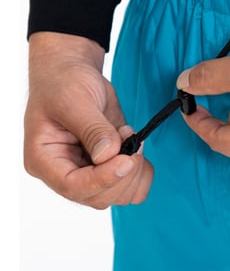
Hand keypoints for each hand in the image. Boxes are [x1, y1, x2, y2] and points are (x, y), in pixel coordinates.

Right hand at [24, 32, 153, 208]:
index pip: (73, 186)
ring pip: (119, 194)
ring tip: (129, 135)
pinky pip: (132, 186)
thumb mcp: (74, 101)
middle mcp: (67, 171)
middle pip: (99, 196)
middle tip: (130, 137)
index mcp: (45, 160)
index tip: (126, 160)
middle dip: (124, 172)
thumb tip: (108, 155)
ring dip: (135, 170)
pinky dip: (143, 173)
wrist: (74, 74)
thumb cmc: (63, 83)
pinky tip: (138, 148)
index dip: (103, 179)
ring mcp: (90, 172)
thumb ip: (92, 129)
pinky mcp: (109, 166)